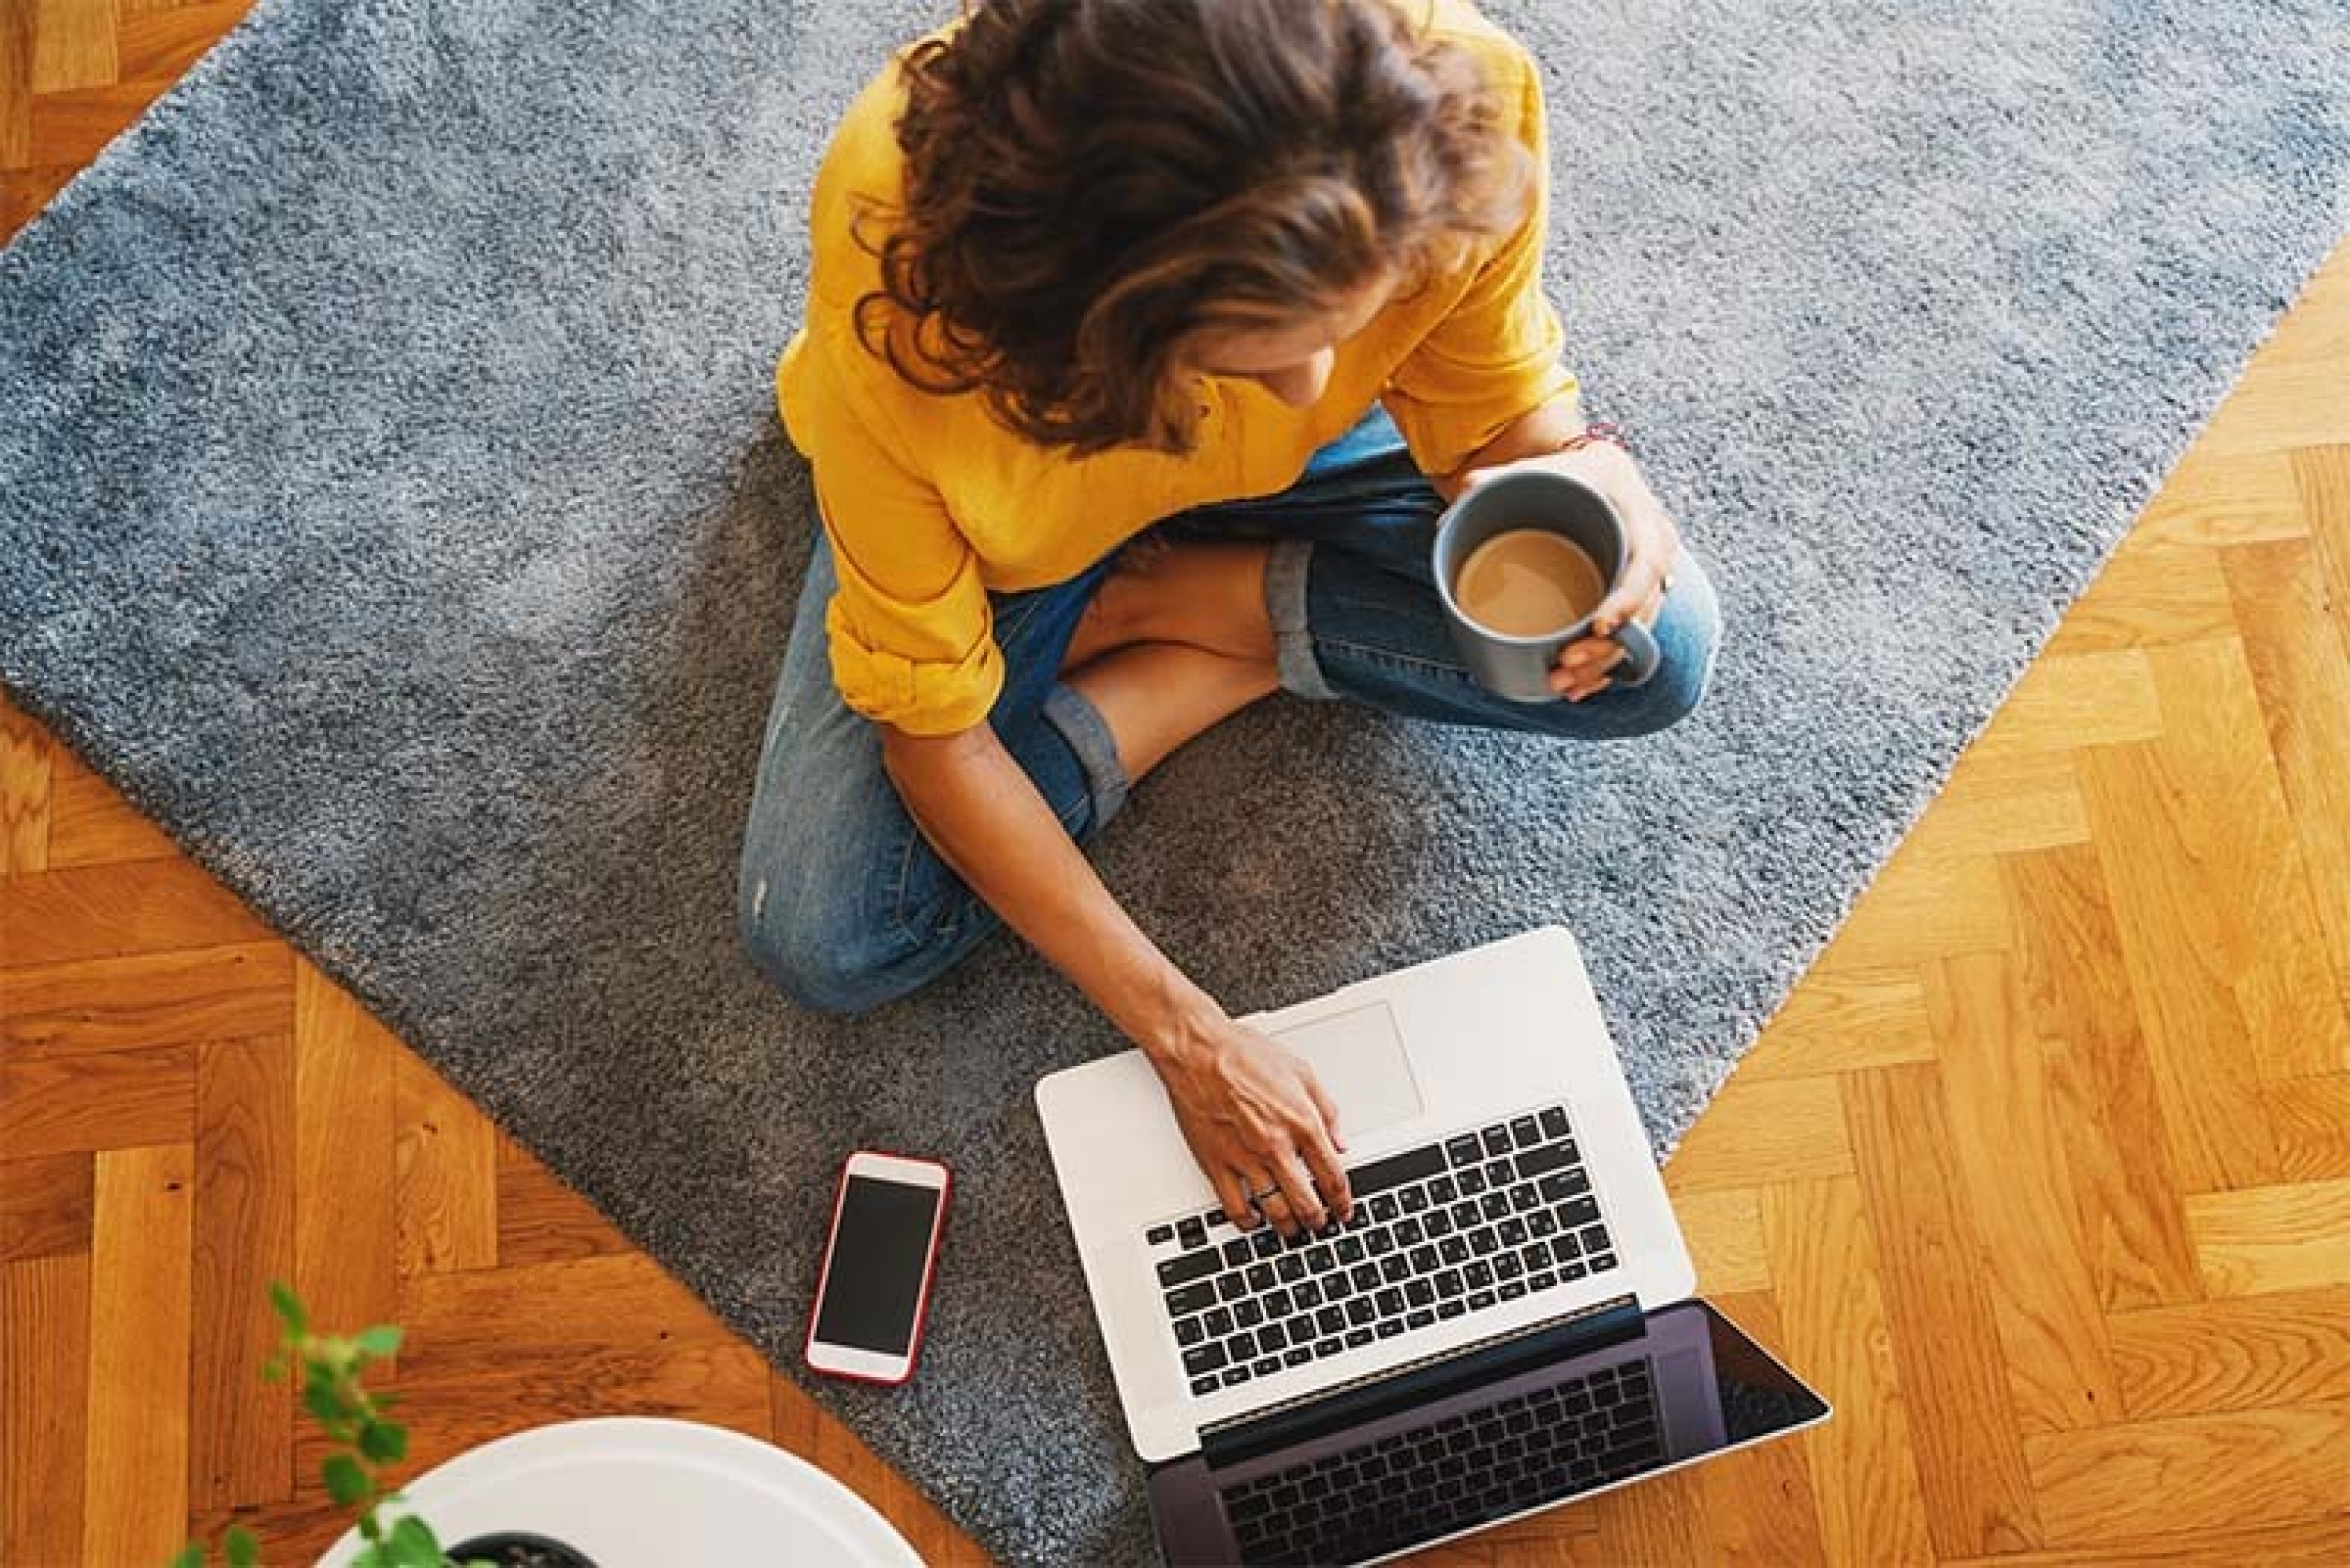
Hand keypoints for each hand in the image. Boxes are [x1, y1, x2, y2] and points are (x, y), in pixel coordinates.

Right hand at [1150, 1009, 1353, 1236]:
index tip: (1344, 1210)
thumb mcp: (1302, 1072)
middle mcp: (1276, 1146)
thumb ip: (1327, 1110)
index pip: (1332, 1176)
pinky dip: (1248, 1221)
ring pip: (1275, 1210)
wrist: (1198, 1050)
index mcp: (1302, 1123)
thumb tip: (1341, 1141)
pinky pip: (1235, 1206)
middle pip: (1306, 1202)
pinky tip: (1254, 1221)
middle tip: (1320, 1225)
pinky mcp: (1216, 1163)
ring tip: (1293, 1229)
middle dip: (1318, 1220)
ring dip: (1288, 1226)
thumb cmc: (1244, 1053)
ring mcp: (1245, 1158)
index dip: (1342, 1201)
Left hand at [1460, 441, 1681, 701]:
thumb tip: (1468, 489)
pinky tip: (1580, 688)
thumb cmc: (1575, 475)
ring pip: (1637, 635)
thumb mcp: (1547, 468)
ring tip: (1562, 683)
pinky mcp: (1636, 601)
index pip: (1646, 565)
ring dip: (1601, 666)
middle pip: (1643, 613)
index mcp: (1640, 518)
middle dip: (1605, 649)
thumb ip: (1507, 476)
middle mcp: (1654, 552)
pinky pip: (1628, 642)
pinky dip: (1604, 669)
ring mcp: (1649, 581)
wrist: (1603, 477)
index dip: (1626, 601)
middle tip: (1564, 664)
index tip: (1598, 628)